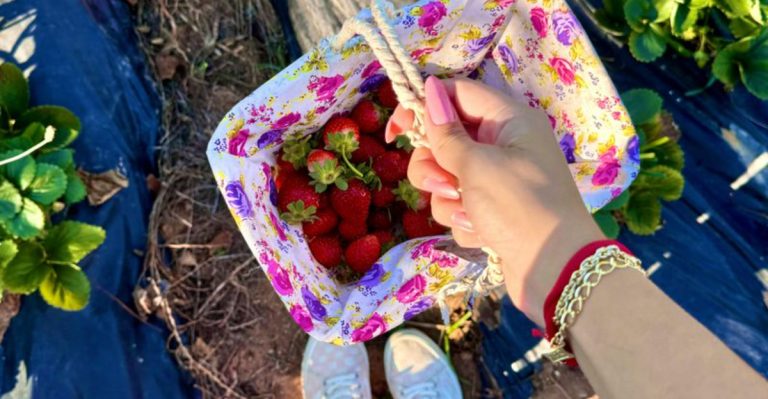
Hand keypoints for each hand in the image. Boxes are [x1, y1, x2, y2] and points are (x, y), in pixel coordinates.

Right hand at [386, 77, 603, 325]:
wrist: (558, 271)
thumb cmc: (520, 207)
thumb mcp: (477, 165)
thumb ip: (447, 133)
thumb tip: (429, 89)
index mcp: (509, 120)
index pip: (457, 94)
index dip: (424, 106)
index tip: (395, 130)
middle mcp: (505, 145)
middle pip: (447, 139)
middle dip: (434, 165)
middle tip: (441, 184)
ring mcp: (499, 180)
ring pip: (448, 177)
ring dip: (448, 198)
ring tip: (467, 214)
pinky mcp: (493, 211)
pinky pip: (460, 206)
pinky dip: (464, 220)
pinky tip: (482, 233)